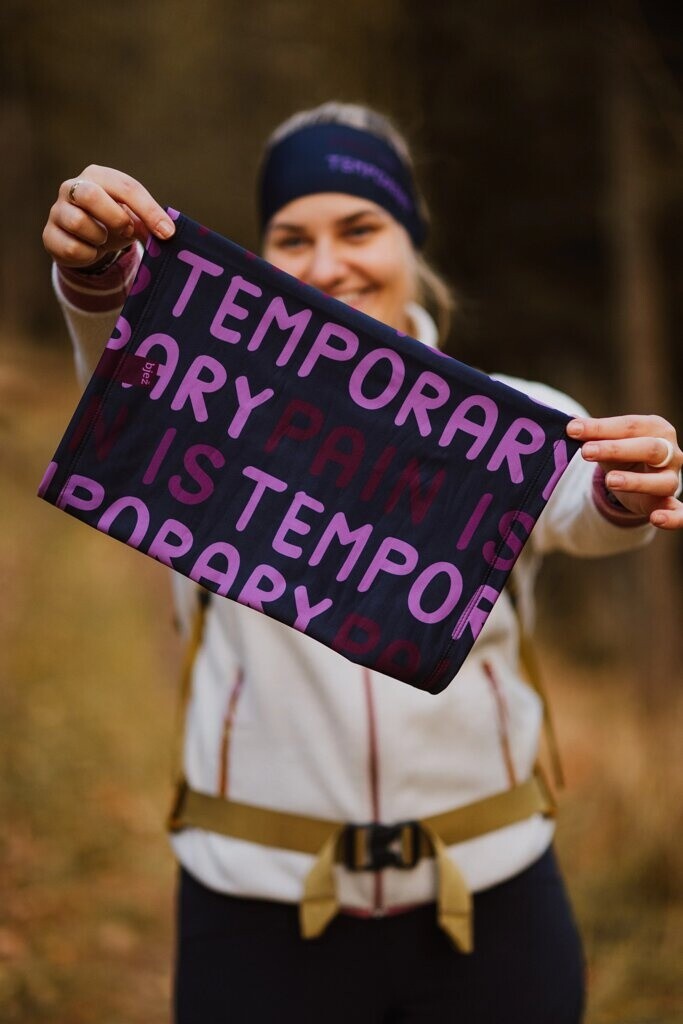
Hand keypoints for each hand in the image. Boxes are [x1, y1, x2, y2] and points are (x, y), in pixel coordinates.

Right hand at [42, 164, 175, 268]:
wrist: (86, 241)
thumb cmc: (113, 222)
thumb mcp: (134, 218)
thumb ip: (149, 223)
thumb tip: (167, 233)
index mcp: (99, 176)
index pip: (126, 187)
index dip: (149, 211)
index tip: (167, 233)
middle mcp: (73, 187)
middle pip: (90, 196)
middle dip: (115, 218)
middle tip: (127, 231)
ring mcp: (57, 210)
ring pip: (78, 222)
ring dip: (100, 238)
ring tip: (104, 239)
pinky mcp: (49, 235)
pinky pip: (71, 248)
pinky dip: (88, 254)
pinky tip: (91, 250)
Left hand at [567, 414, 682, 529]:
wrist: (638, 477)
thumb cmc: (622, 453)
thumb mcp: (606, 442)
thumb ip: (592, 434)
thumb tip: (570, 424)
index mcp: (655, 428)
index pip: (629, 425)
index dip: (601, 427)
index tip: (573, 429)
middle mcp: (670, 452)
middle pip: (649, 448)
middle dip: (616, 449)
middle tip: (586, 451)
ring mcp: (672, 477)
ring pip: (661, 481)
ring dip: (636, 481)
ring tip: (610, 481)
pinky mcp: (669, 502)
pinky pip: (680, 512)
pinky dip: (673, 517)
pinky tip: (657, 519)